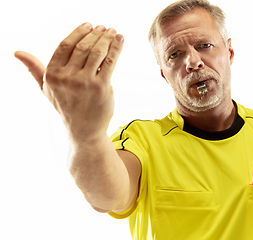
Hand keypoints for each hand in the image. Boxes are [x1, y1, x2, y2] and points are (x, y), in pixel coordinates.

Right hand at [15, 23, 123, 142]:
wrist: (84, 129)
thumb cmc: (66, 106)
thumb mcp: (46, 89)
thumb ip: (35, 69)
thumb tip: (17, 53)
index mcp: (52, 74)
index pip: (65, 45)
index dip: (78, 32)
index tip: (89, 25)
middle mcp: (67, 77)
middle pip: (83, 47)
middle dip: (95, 34)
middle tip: (104, 27)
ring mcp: (85, 82)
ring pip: (97, 52)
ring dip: (107, 38)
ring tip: (112, 31)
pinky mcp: (101, 87)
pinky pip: (110, 62)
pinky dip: (116, 48)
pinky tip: (120, 40)